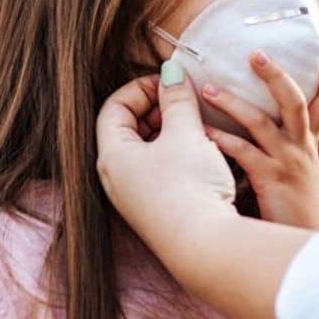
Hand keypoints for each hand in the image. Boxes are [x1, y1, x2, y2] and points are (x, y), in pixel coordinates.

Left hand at [96, 67, 236, 243]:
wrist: (205, 247)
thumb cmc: (190, 186)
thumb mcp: (186, 132)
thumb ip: (177, 99)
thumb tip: (171, 72)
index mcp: (112, 155)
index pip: (114, 106)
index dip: (141, 87)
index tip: (170, 82)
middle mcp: (115, 177)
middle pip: (127, 128)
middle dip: (156, 108)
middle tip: (185, 102)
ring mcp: (133, 197)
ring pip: (145, 150)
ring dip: (169, 131)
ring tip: (197, 126)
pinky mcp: (153, 210)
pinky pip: (156, 170)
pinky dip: (174, 153)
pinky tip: (201, 153)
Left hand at [199, 42, 318, 229]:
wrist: (309, 254)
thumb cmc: (295, 218)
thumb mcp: (298, 178)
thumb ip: (283, 151)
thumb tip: (258, 129)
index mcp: (310, 144)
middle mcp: (301, 148)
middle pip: (293, 99)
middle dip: (274, 73)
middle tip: (254, 52)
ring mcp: (287, 163)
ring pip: (260, 121)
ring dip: (232, 102)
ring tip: (207, 89)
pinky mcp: (271, 181)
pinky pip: (243, 153)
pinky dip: (221, 140)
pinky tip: (202, 134)